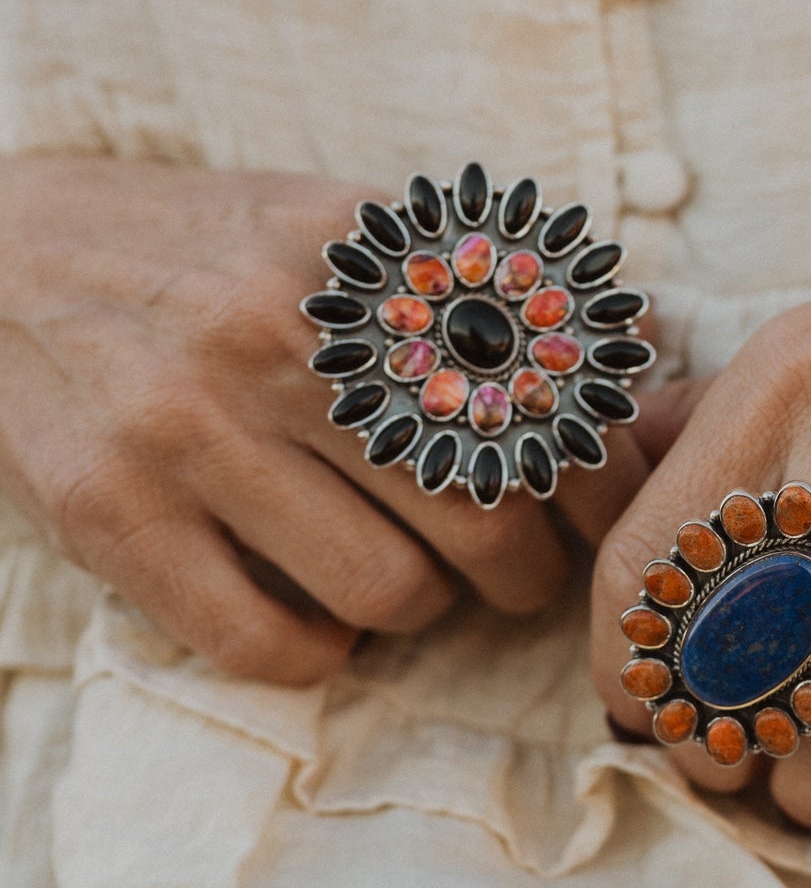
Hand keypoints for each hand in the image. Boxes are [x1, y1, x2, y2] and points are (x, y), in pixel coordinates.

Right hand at [0, 155, 649, 681]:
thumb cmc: (195, 254)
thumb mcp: (330, 231)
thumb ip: (463, 291)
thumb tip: (625, 367)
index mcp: (353, 256)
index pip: (540, 404)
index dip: (597, 486)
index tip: (603, 517)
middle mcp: (274, 337)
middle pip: (483, 518)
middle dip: (523, 573)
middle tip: (511, 573)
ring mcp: (184, 429)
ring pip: (388, 594)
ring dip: (418, 614)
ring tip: (400, 582)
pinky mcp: (109, 513)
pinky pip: (266, 644)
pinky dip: (316, 656)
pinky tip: (315, 620)